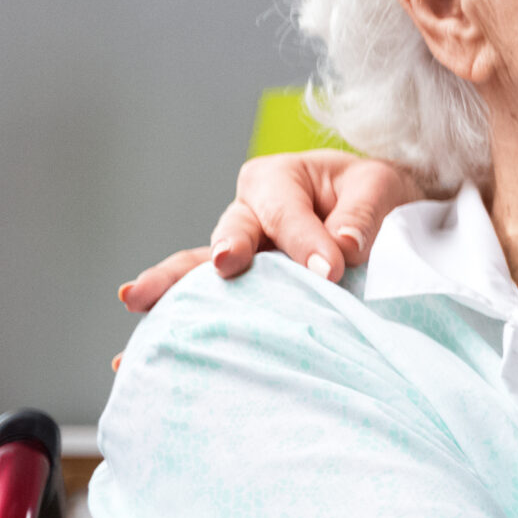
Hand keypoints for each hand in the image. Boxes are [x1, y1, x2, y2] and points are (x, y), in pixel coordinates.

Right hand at [116, 152, 428, 311]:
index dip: (305, 240)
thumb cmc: (372, 195)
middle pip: (231, 232)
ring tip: (140, 299)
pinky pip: (205, 300)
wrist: (380, 215)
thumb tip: (342, 250)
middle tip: (228, 265)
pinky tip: (137, 337)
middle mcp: (249, 214)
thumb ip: (361, 216)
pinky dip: (175, 315)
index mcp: (278, 180)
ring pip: (202, 267)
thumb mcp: (379, 188)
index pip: (286, 210)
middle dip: (228, 249)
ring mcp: (240, 254)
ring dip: (175, 284)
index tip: (331, 270)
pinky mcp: (242, 287)